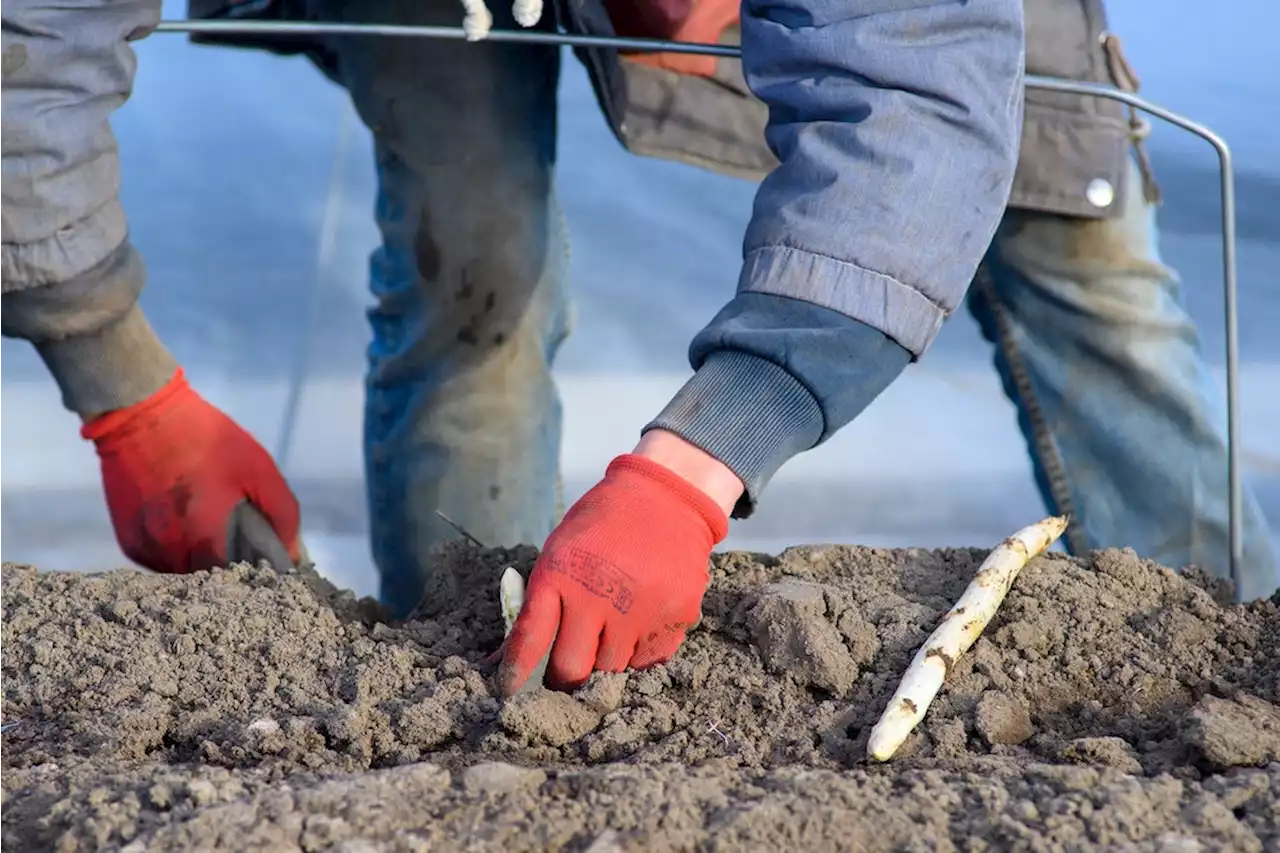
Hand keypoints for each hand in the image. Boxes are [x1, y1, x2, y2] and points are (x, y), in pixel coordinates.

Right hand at [82, 369, 300, 573]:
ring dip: (203, 561)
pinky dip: (180, 553)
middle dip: (230, 567)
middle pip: (211, 580)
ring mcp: (147, 549)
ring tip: (212, 530)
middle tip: (241, 542)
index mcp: (207, 533)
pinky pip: (163, 563)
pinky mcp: (130, 543)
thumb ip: (281, 513)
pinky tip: (187, 525)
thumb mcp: (258, 468)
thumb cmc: (207, 437)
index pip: (240, 578)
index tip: (268, 560)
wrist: (140, 415)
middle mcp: (172, 549)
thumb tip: (292, 553)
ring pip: (186, 574)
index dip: (257, 572)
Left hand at [499, 444, 734, 695]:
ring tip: (609, 631)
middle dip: (562, 678)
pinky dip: (638, 653)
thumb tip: (505, 658)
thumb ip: (538, 603)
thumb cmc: (602, 526)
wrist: (667, 498)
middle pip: (572, 669)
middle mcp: (599, 596)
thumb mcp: (559, 550)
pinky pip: (648, 661)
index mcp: (561, 575)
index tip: (508, 689)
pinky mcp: (676, 618)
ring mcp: (642, 610)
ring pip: (611, 670)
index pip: (530, 640)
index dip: (515, 672)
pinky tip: (638, 623)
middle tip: (563, 674)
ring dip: (604, 661)